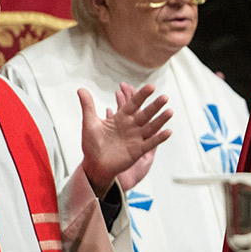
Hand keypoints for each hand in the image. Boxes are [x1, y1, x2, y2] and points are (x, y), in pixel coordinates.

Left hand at [79, 83, 171, 197]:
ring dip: (160, 120)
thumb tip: (80, 88)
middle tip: (164, 97)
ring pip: (151, 127)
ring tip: (170, 111)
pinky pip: (150, 143)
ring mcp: (136, 138)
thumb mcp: (89, 123)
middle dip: (155, 106)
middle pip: (145, 114)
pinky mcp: (138, 150)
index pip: (133, 104)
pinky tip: (168, 131)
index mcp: (121, 118)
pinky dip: (159, 138)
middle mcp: (131, 126)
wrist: (94, 165)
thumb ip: (88, 106)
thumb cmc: (91, 145)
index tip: (150, 87)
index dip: (141, 95)